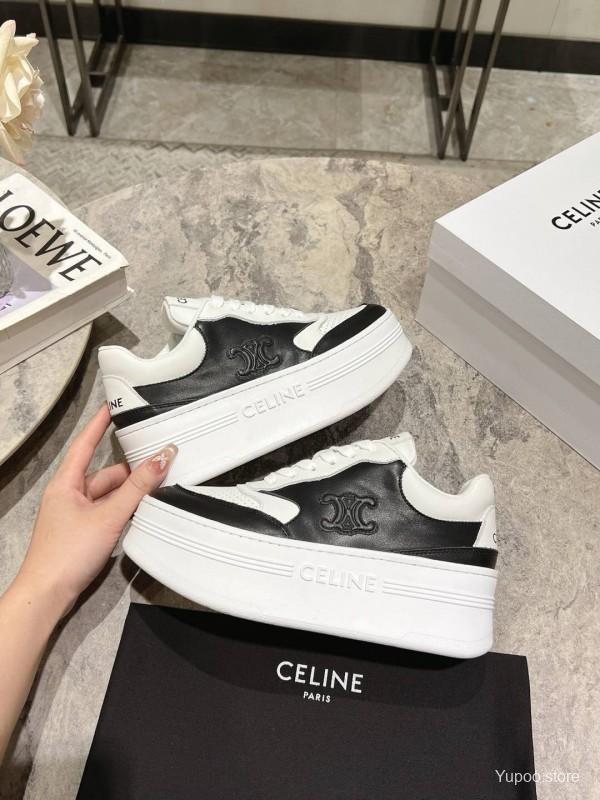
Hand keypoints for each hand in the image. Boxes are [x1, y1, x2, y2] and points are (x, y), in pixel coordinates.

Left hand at [13, 404, 176, 618]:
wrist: (47, 595)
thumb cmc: (68, 553)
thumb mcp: (109, 516)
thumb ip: (138, 487)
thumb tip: (163, 457)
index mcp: (66, 483)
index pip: (85, 443)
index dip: (100, 424)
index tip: (113, 407)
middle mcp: (69, 495)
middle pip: (105, 473)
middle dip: (131, 470)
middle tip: (159, 460)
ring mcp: (75, 515)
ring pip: (109, 494)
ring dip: (130, 492)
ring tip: (157, 488)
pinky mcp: (82, 532)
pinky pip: (107, 511)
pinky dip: (124, 509)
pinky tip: (141, 513)